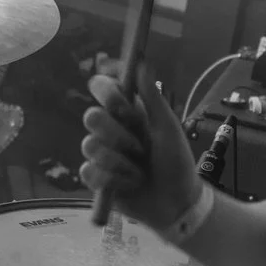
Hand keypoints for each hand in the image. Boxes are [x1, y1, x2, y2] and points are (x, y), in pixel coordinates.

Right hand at [79, 75, 201, 234]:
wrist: (176, 203)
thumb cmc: (176, 162)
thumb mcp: (168, 127)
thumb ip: (152, 96)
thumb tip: (140, 62)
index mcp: (128, 112)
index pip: (102, 88)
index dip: (106, 91)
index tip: (120, 102)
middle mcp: (111, 129)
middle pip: (91, 117)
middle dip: (116, 135)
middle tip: (139, 147)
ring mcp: (102, 154)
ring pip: (90, 146)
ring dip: (119, 162)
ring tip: (139, 171)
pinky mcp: (96, 178)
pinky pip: (89, 172)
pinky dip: (113, 180)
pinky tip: (130, 184)